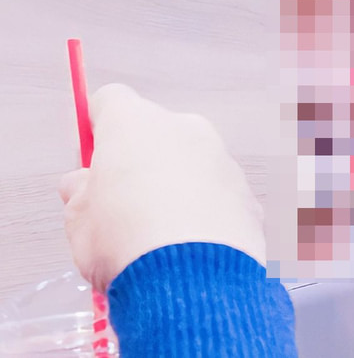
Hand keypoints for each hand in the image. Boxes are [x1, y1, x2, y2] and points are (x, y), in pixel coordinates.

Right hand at [58, 84, 264, 290]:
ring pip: (192, 164)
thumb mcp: (78, 220)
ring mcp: (222, 159)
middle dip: (141, 161)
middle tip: (122, 205)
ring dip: (177, 187)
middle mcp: (185, 130)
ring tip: (159, 234)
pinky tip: (192, 246)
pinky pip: (219, 195)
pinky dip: (207, 211)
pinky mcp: (247, 193)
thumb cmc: (127, 242)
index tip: (93, 154)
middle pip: (157, 134)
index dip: (99, 127)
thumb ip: (81, 194)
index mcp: (136, 124)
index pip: (112, 102)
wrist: (191, 279)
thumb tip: (82, 186)